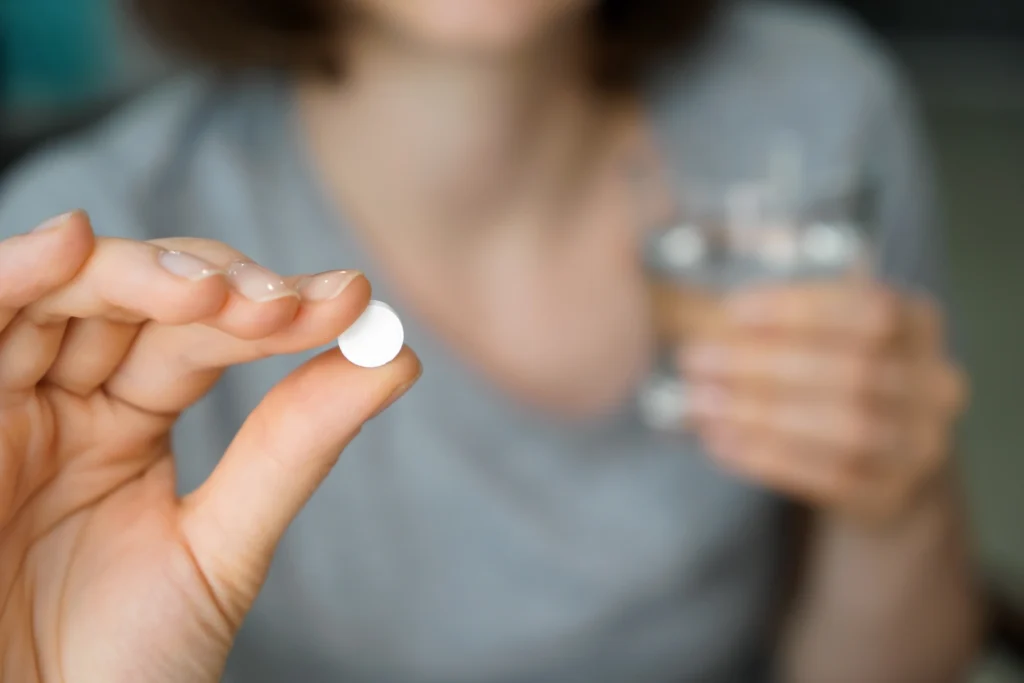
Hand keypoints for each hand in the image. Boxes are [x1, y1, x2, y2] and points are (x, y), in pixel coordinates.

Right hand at [0, 212, 420, 681]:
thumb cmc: (124, 665)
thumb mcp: (219, 549)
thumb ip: (291, 448)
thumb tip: (395, 357)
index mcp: (127, 423)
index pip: (203, 337)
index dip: (270, 312)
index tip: (350, 300)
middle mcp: (63, 399)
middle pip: (136, 299)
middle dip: (214, 289)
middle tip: (282, 304)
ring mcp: (5, 404)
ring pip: (61, 296)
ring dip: (135, 275)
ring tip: (210, 289)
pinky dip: (15, 274)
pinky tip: (72, 242)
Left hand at [674, 281, 965, 524]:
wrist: (874, 455)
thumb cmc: (826, 372)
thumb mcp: (813, 332)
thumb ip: (771, 322)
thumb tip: (696, 321)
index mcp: (919, 325)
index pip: (871, 309)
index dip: (800, 309)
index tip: (731, 312)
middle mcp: (935, 383)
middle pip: (855, 370)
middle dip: (765, 364)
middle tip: (697, 360)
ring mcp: (920, 444)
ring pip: (846, 428)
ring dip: (762, 415)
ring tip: (701, 403)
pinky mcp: (891, 492)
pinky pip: (830, 478)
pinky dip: (767, 457)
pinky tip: (719, 441)